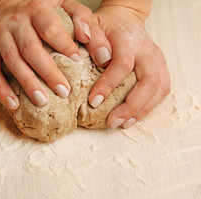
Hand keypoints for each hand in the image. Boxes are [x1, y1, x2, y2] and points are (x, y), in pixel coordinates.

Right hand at [0, 0, 110, 108]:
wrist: (7, 2)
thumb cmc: (44, 10)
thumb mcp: (66, 6)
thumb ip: (85, 22)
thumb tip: (102, 53)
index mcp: (37, 8)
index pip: (50, 27)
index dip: (63, 44)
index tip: (77, 62)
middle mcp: (16, 21)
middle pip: (30, 48)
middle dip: (47, 72)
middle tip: (64, 92)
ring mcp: (0, 35)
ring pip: (12, 61)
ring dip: (27, 82)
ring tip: (42, 102)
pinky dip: (1, 88)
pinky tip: (14, 104)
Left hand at [88, 5, 170, 128]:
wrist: (125, 21)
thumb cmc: (105, 27)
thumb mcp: (91, 26)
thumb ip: (90, 38)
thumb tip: (96, 60)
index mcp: (128, 40)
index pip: (123, 64)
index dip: (109, 84)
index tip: (94, 101)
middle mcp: (147, 50)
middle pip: (149, 80)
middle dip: (131, 105)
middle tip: (112, 121)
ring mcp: (158, 60)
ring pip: (160, 88)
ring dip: (141, 110)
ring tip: (121, 123)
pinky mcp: (161, 68)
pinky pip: (162, 90)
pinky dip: (148, 107)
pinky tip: (132, 118)